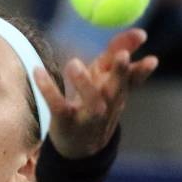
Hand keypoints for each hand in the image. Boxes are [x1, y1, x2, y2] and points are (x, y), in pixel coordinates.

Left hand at [33, 29, 157, 158]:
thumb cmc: (95, 106)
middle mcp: (107, 104)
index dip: (139, 61)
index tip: (144, 41)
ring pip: (92, 101)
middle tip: (122, 55)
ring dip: (84, 83)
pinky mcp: (66, 121)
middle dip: (121, 72)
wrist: (81, 148)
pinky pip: (58, 105)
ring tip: (74, 63)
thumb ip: (117, 58)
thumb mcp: (107, 82)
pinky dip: (48, 88)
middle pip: (117, 89)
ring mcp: (88, 115)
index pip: (132, 76)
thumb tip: (139, 32)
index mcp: (116, 92)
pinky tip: (38, 71)